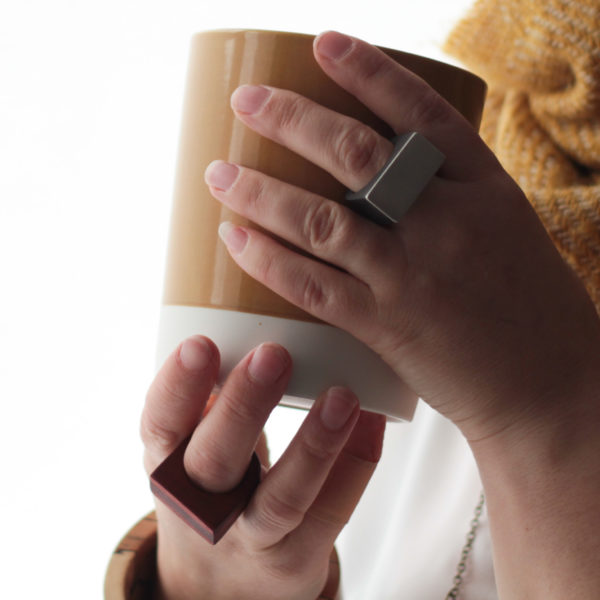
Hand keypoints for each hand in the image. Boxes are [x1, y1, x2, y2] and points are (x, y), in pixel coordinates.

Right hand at [141, 335, 384, 599]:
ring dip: (314, 445)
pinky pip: (332, 511)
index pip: (161, 425)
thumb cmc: (211, 491)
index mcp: (169, 464)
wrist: (220, 583)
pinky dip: (355, 463)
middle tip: (274, 354)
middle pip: (215, 462)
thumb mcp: (188, 449)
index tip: (199, 344)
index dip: (177, 387)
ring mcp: (252, 539)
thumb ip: (206, 400)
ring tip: (343, 397)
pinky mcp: (297, 560)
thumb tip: (244, 320)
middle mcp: (203, 506)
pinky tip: (373, 421)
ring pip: (281, 498)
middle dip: (243, 407)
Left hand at [205, 31, 599, 443]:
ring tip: (220, 172)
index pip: (420, 112)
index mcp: (484, 188)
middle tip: (245, 101)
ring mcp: (414, 273)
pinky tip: (236, 238)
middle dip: (292, 119)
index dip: (368, 70)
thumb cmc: (531, 308)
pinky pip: (315, 285)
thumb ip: (452, 201)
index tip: (322, 43)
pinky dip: (269, 260)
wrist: (550, 385)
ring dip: (261, 191)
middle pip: (356, 153)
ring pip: (321, 219)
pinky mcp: (388, 324)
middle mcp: (447, 221)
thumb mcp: (505, 231)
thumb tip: (388, 183)